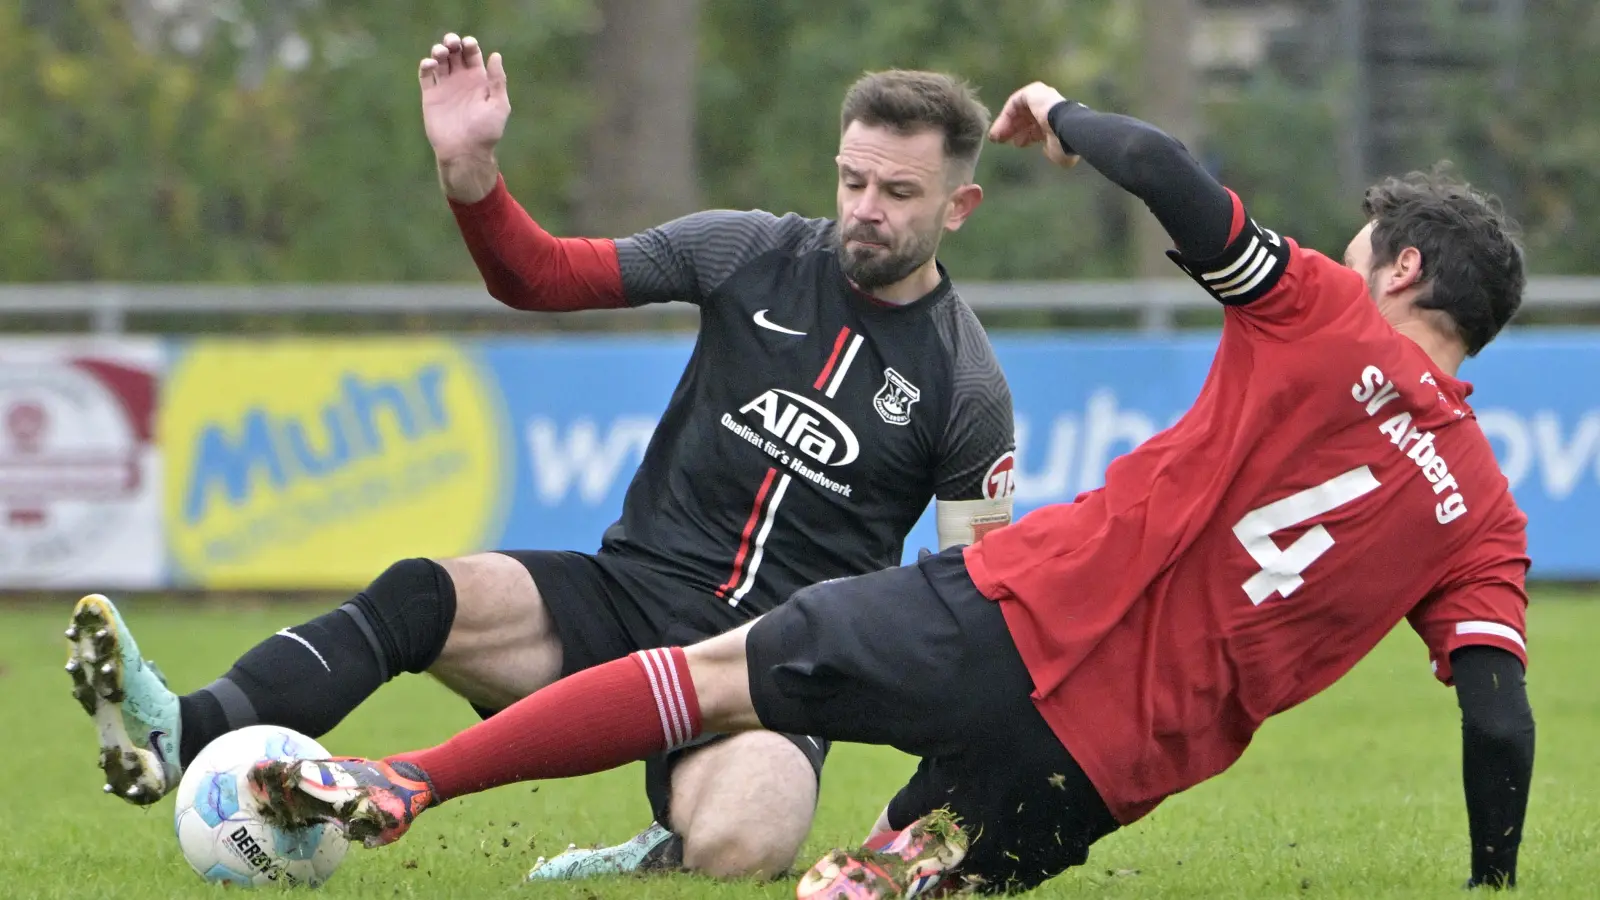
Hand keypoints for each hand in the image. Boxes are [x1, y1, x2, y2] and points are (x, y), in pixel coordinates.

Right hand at [419, 33, 509, 167]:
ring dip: (438, 51)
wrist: (464, 152)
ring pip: (439, 60)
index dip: (469, 44)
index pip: (472, 54)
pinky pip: (425, 75)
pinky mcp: (431, 96)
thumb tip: (495, 55)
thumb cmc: (485, 131)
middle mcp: (461, 81)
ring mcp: (445, 87)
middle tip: (451, 43)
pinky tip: (431, 64)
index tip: (468, 44)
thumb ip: (497, 81)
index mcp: (479, 80)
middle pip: (454, 53)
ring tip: (440, 53)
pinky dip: (426, 65)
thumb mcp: (499, 105)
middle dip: (452, 42)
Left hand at [989, 82, 1079, 168]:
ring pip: (1018, 110)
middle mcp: (1048, 107)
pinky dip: (1005, 115)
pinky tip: (999, 129)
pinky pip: (1014, 102)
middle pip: (1025, 118)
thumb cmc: (1063, 143)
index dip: (1025, 136)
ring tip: (996, 138)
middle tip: (1000, 141)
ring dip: (1005, 124)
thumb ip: (1051, 151)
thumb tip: (1046, 149)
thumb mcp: (1057, 152)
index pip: (1037, 126)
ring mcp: (1041, 97)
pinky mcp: (1032, 91)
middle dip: (1012, 130)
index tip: (1016, 144)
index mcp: (1055, 121)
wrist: (1066, 128)